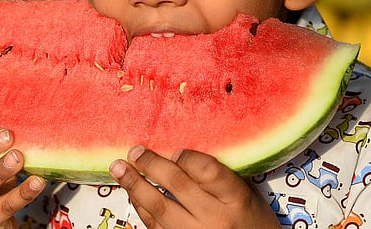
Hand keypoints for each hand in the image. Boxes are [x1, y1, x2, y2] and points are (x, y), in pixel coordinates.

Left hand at [109, 146, 279, 228]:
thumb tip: (178, 154)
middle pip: (177, 184)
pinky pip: (154, 225)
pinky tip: (134, 193)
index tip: (174, 149)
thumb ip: (219, 177)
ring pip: (158, 207)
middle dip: (151, 164)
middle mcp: (216, 219)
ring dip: (135, 185)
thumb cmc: (252, 223)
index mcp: (237, 199)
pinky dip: (141, 207)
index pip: (207, 170)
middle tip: (134, 151)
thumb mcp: (246, 196)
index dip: (186, 157)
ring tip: (119, 168)